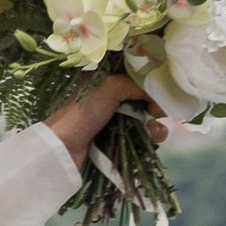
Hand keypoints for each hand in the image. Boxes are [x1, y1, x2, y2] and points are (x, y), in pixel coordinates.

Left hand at [45, 69, 172, 168]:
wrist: (63, 149)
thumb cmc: (83, 112)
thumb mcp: (109, 87)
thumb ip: (136, 84)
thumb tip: (158, 94)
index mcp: (107, 80)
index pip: (138, 76)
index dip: (152, 83)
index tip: (161, 92)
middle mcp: (112, 98)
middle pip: (145, 99)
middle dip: (157, 106)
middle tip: (157, 113)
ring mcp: (115, 120)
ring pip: (146, 119)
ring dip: (156, 125)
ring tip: (153, 132)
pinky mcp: (117, 140)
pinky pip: (141, 137)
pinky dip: (149, 138)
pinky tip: (150, 140)